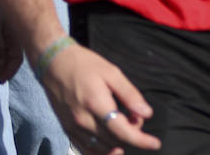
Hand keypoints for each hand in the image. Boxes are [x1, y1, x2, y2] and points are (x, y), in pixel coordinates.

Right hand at [39, 42, 159, 152]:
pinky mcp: (67, 129)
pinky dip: (101, 151)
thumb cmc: (85, 65)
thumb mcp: (112, 73)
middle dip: (131, 135)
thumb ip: (130, 95)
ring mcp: (72, 127)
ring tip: (125, 125)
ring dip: (117, 143)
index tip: (155, 144)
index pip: (121, 132)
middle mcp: (83, 120)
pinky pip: (85, 149)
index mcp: (96, 104)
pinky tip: (111, 143)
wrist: (54, 64)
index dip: (140, 140)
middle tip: (136, 117)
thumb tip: (147, 113)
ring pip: (100, 149)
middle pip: (113, 141)